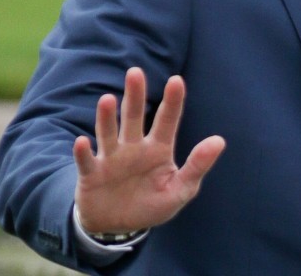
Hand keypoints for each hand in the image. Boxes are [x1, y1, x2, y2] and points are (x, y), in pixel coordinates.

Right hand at [73, 67, 225, 233]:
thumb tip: (219, 140)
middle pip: (134, 117)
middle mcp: (134, 148)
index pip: (167, 120)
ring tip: (107, 99)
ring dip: (107, 118)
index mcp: (158, 149)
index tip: (177, 80)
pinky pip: (87, 162)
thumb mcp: (181, 189)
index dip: (172, 101)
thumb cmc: (153, 204)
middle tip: (135, 72)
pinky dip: (83, 153)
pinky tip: (81, 142)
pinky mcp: (92, 175)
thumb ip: (198, 165)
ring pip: (109, 133)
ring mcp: (111, 159)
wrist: (120, 227)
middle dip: (135, 95)